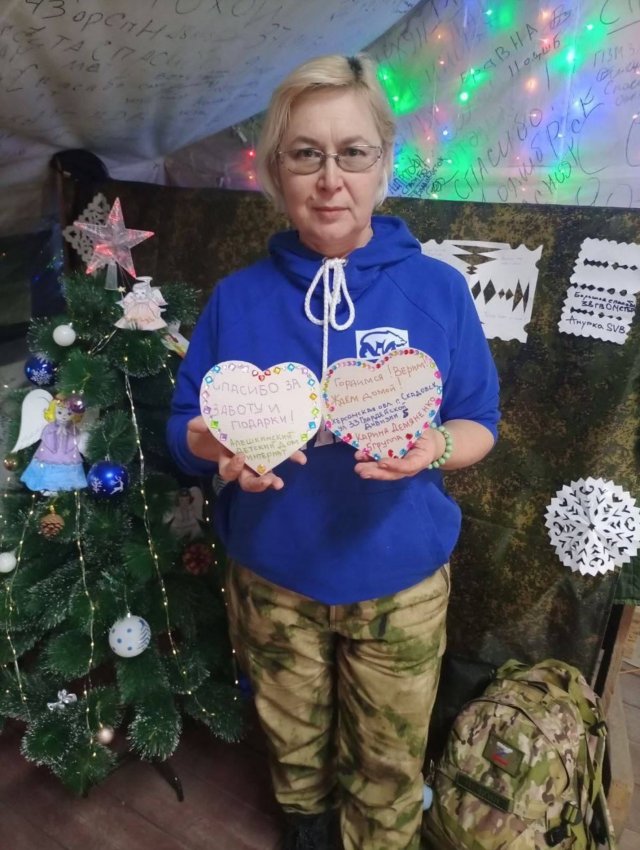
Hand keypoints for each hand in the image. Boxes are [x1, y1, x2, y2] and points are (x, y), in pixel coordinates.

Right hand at [187, 416, 306, 491]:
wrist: (230, 423)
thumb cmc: (218, 427)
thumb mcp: (210, 425)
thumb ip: (203, 424)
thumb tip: (193, 425)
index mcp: (227, 459)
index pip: (228, 472)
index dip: (233, 468)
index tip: (240, 457)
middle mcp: (243, 466)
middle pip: (247, 482)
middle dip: (257, 484)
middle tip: (267, 481)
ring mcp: (258, 462)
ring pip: (264, 477)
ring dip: (271, 481)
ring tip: (279, 483)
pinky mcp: (272, 453)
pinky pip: (282, 458)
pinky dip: (292, 458)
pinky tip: (301, 459)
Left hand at [353, 429, 444, 481]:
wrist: (431, 442)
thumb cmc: (427, 437)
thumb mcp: (426, 433)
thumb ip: (415, 432)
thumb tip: (400, 424)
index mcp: (420, 459)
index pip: (409, 466)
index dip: (395, 465)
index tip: (382, 462)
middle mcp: (408, 466)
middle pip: (392, 473)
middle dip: (376, 472)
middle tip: (361, 470)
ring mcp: (399, 465)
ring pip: (384, 470)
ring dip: (370, 469)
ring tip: (357, 467)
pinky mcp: (392, 460)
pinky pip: (380, 463)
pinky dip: (369, 461)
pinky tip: (360, 457)